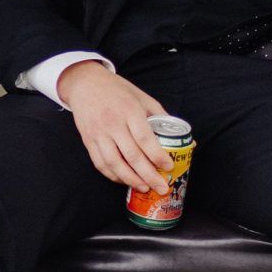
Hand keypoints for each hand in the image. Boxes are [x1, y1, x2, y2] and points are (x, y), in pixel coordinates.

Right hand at [56, 61, 175, 191]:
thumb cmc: (118, 91)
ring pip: (115, 163)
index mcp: (130, 110)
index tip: (169, 167)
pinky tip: (125, 180)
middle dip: (149, 175)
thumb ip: (161, 118)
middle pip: (132, 155)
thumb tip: (186, 139)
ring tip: (145, 187)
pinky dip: (113, 175)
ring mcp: (99, 133)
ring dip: (131, 179)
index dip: (157, 156)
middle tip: (162, 188)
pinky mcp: (88, 140)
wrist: (85, 83)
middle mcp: (113, 123)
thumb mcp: (142, 98)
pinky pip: (100, 163)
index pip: (145, 138)